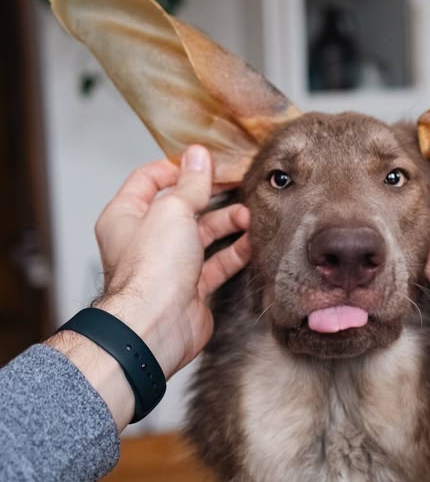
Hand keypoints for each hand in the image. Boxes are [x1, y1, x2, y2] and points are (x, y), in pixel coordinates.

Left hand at [93, 145, 250, 376]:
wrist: (158, 325)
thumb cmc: (151, 272)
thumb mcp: (173, 210)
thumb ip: (191, 183)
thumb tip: (199, 156)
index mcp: (126, 216)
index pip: (150, 179)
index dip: (178, 168)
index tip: (205, 163)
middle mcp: (146, 239)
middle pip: (182, 207)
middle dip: (212, 197)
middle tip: (237, 186)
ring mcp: (169, 264)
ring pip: (203, 235)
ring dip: (228, 224)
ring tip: (250, 216)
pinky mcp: (191, 287)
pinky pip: (217, 263)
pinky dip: (235, 252)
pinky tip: (252, 242)